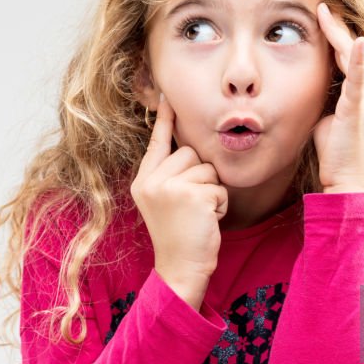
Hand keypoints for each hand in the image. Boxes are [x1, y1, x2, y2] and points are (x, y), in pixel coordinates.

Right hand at [130, 94, 226, 306]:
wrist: (180, 268)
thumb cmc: (179, 236)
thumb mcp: (165, 201)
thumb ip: (170, 174)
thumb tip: (188, 146)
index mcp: (143, 180)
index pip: (157, 143)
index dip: (165, 120)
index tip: (167, 95)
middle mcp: (151, 181)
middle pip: (191, 152)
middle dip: (202, 176)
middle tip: (192, 206)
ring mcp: (169, 188)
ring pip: (208, 169)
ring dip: (212, 191)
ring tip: (198, 214)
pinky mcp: (191, 196)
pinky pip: (219, 187)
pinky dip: (219, 204)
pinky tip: (206, 221)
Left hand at [312, 2, 363, 194]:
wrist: (349, 182)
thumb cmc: (337, 155)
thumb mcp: (327, 121)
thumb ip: (323, 103)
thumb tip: (308, 93)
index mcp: (362, 94)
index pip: (347, 57)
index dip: (334, 36)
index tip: (319, 16)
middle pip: (351, 51)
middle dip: (335, 27)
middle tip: (320, 5)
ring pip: (353, 57)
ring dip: (339, 33)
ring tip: (325, 12)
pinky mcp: (359, 108)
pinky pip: (358, 79)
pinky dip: (357, 59)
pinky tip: (356, 40)